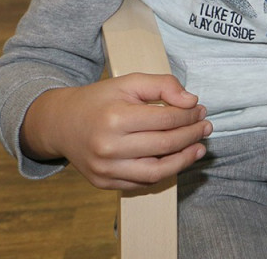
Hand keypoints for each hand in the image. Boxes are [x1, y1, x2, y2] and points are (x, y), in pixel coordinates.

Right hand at [20, 74, 210, 189]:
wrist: (60, 123)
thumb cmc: (99, 100)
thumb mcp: (130, 82)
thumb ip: (163, 85)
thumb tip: (191, 102)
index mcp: (115, 118)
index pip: (166, 119)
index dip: (190, 115)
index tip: (201, 110)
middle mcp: (108, 147)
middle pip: (165, 144)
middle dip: (192, 135)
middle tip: (206, 127)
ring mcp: (104, 169)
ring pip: (157, 171)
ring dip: (184, 160)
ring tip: (199, 148)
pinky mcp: (103, 182)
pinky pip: (141, 182)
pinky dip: (163, 172)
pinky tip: (175, 160)